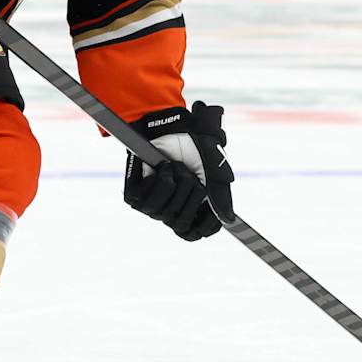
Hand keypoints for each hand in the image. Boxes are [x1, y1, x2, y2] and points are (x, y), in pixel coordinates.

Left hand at [123, 101, 233, 241]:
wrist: (171, 126)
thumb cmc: (194, 148)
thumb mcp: (214, 172)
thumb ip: (221, 196)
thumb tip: (227, 220)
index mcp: (187, 210)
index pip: (192, 235)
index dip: (203, 226)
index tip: (209, 204)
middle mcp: (168, 211)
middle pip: (181, 224)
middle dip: (191, 193)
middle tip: (190, 173)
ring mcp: (151, 205)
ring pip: (165, 213)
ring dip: (176, 183)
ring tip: (174, 166)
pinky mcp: (134, 196)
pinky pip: (149, 201)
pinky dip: (162, 178)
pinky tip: (162, 166)